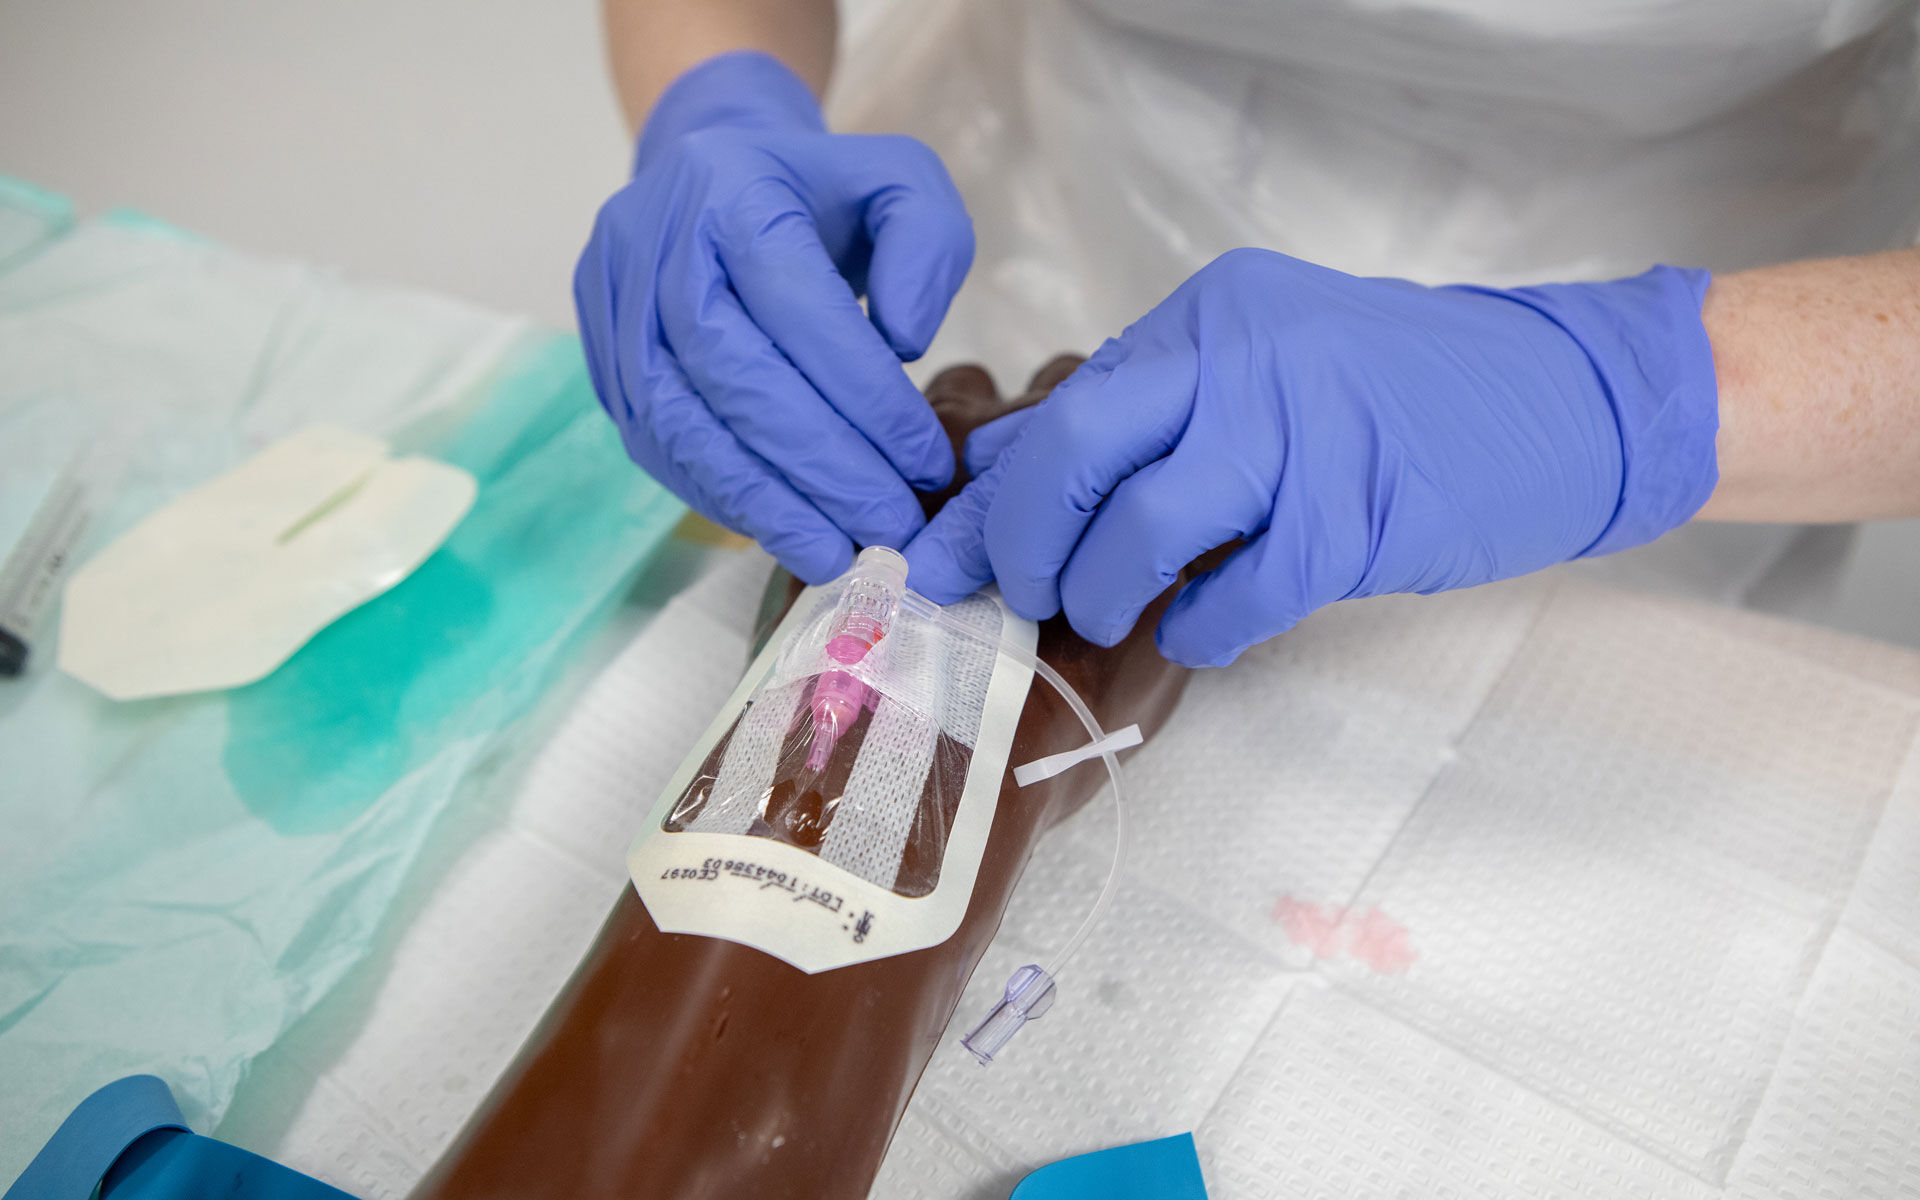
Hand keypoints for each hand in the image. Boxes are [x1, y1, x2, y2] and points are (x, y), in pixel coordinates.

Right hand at [575, 51, 973, 581]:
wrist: (713, 175)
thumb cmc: (822, 195)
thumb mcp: (901, 183)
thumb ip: (929, 244)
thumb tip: (904, 340)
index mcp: (730, 187)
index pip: (796, 306)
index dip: (864, 396)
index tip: (925, 463)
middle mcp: (654, 242)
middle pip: (732, 372)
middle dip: (820, 465)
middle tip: (890, 524)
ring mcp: (614, 306)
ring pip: (681, 422)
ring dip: (766, 501)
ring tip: (840, 552)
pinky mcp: (603, 362)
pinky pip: (658, 447)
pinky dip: (725, 499)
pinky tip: (787, 530)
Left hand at [905, 249, 1718, 665]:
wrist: (1568, 403)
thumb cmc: (1402, 397)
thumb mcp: (1259, 379)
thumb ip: (1139, 416)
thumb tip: (1001, 467)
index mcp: (1210, 318)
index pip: (1062, 408)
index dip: (991, 497)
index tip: (943, 559)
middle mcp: (1244, 358)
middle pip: (1075, 453)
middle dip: (1024, 544)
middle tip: (1024, 596)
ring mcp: (1303, 433)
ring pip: (1143, 529)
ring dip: (1105, 594)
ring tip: (1113, 614)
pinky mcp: (1356, 517)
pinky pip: (1238, 596)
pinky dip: (1204, 629)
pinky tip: (1205, 629)